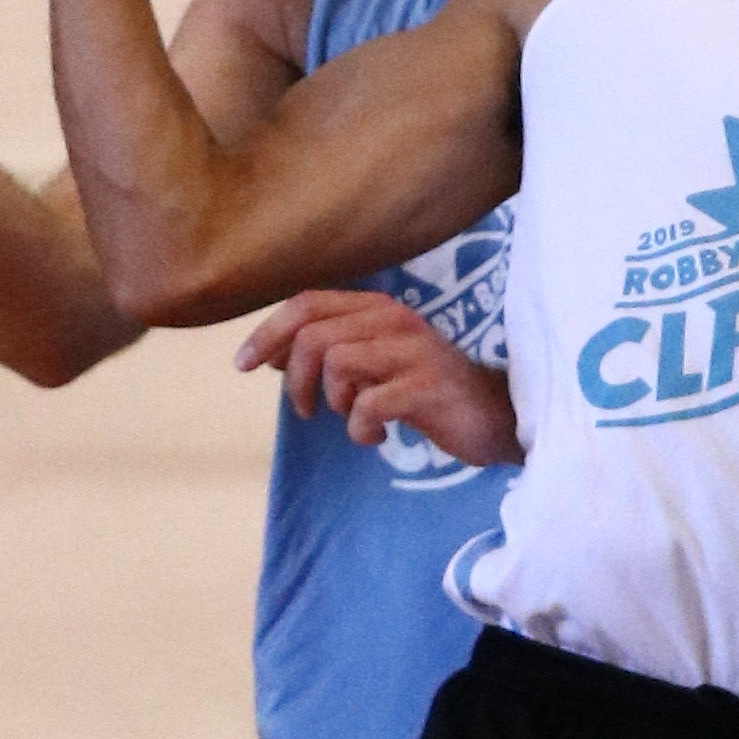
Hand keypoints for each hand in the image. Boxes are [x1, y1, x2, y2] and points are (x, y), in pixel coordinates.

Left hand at [236, 289, 521, 467]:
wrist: (496, 414)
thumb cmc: (425, 389)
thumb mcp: (373, 363)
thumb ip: (328, 352)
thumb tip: (270, 354)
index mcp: (377, 309)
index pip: (307, 303)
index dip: (266, 332)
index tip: (242, 366)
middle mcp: (395, 319)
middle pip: (313, 336)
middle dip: (296, 380)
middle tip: (309, 411)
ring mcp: (414, 351)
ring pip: (337, 363)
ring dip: (333, 401)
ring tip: (353, 416)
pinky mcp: (428, 386)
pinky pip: (368, 403)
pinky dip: (360, 428)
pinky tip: (379, 435)